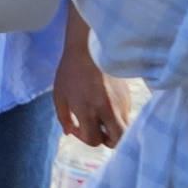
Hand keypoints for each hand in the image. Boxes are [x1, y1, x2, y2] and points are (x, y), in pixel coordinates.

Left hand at [53, 16, 128, 148]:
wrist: (89, 46)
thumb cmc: (70, 70)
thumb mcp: (59, 95)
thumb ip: (63, 117)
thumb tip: (69, 133)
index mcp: (88, 110)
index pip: (93, 140)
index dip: (84, 138)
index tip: (77, 125)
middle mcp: (107, 110)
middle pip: (117, 141)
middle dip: (107, 141)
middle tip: (97, 131)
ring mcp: (121, 103)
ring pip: (123, 128)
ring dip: (112, 128)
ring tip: (99, 116)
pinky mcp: (128, 95)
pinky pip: (125, 114)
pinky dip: (116, 115)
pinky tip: (104, 104)